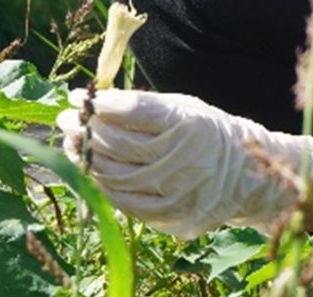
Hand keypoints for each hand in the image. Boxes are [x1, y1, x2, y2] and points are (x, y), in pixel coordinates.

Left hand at [56, 89, 312, 237]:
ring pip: (113, 175)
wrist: (244, 176)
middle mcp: (181, 160)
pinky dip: (100, 183)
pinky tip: (91, 168)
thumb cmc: (204, 133)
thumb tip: (93, 103)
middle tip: (68, 118)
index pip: (132, 112)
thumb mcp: (182, 109)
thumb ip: (141, 106)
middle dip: (85, 129)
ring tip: (73, 142)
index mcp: (187, 125)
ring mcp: (174, 192)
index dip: (99, 105)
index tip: (80, 97)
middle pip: (117, 145)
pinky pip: (122, 200)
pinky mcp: (167, 215)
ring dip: (85, 157)